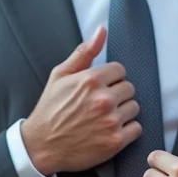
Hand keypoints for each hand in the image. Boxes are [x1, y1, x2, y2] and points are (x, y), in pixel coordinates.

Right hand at [20, 26, 140, 175]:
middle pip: (129, 88)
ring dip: (123, 112)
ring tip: (104, 117)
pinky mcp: (115, 141)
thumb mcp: (61, 75)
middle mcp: (103, 99)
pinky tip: (110, 130)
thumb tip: (102, 30)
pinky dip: (127, 130)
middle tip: (100, 104)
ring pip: (134, 107)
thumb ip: (84, 52)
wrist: (41, 146)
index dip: (110, 78)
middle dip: (117, 94)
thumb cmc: (50, 109)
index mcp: (91, 80)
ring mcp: (111, 121)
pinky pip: (137, 128)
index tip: (100, 87)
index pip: (120, 70)